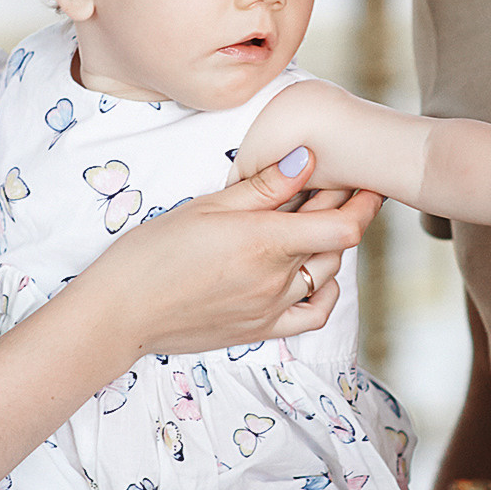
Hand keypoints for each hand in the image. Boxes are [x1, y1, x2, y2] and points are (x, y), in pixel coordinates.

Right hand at [76, 147, 384, 358]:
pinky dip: (323, 292)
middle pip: (335, 246)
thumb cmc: (152, 252)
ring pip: (325, 276)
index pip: (342, 227)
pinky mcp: (260, 330)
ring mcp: (271, 309)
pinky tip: (314, 274)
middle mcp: (276, 279)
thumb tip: (307, 159)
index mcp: (263, 241)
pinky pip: (311, 315)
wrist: (121, 312)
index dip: (364, 204)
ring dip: (329, 248)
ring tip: (315, 223)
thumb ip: (263, 186)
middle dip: (342, 214)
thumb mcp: (206, 207)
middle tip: (333, 190)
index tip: (368, 182)